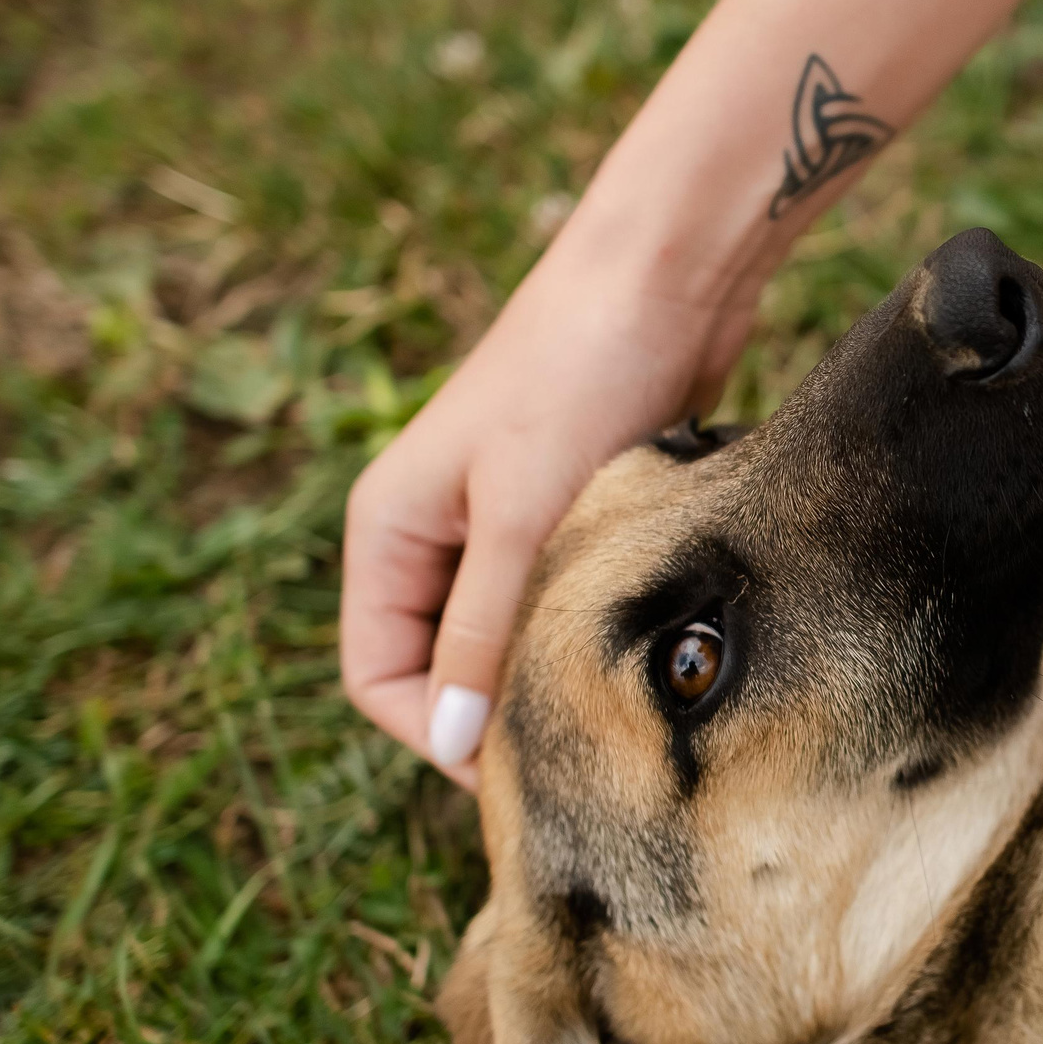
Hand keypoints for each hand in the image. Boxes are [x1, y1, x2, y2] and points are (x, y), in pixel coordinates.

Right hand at [339, 237, 753, 788]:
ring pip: (504, 636)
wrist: (665, 276)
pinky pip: (554, 600)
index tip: (524, 767)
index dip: (437, 733)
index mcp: (386, 528)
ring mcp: (498, 521)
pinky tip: (634, 649)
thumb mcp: (524, 518)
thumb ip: (484, 632)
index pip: (377, 677)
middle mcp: (430, 530)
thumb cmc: (580, 374)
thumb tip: (455, 745)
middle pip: (439, 665)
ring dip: (545, 670)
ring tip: (609, 700)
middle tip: (581, 747)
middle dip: (493, 710)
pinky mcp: (565, 511)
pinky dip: (581, 628)